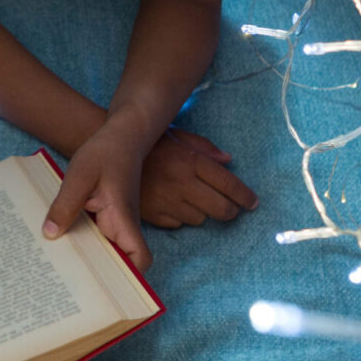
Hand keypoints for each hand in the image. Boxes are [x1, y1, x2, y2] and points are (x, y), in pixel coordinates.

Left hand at [43, 117, 152, 269]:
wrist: (120, 137)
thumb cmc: (104, 153)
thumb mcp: (79, 176)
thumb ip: (65, 205)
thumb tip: (50, 234)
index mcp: (123, 218)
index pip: (140, 257)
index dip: (132, 277)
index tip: (107, 288)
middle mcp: (122, 225)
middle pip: (119, 262)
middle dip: (99, 277)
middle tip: (68, 284)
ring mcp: (115, 222)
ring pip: (106, 251)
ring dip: (88, 260)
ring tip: (58, 269)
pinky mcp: (105, 217)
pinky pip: (95, 237)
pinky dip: (82, 243)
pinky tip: (58, 243)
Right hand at [139, 128, 258, 228]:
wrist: (108, 155)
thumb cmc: (147, 144)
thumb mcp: (178, 136)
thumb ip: (204, 149)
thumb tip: (228, 161)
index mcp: (190, 161)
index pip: (228, 184)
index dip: (245, 196)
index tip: (253, 203)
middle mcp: (182, 183)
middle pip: (220, 208)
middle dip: (230, 211)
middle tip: (231, 209)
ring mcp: (167, 201)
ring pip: (199, 218)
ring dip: (201, 211)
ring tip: (191, 199)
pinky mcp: (153, 215)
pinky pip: (177, 224)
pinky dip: (179, 217)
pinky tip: (171, 204)